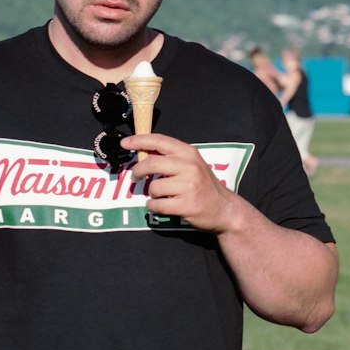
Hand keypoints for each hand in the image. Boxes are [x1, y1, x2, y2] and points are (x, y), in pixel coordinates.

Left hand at [126, 132, 240, 234]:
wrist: (224, 209)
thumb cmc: (204, 185)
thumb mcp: (192, 164)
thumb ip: (171, 157)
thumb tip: (143, 151)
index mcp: (189, 153)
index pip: (159, 141)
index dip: (139, 140)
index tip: (125, 143)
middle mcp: (189, 166)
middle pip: (152, 163)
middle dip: (138, 171)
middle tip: (135, 176)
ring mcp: (189, 186)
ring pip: (154, 187)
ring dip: (152, 194)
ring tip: (161, 196)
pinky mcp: (186, 205)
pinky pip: (157, 205)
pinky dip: (154, 207)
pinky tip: (162, 206)